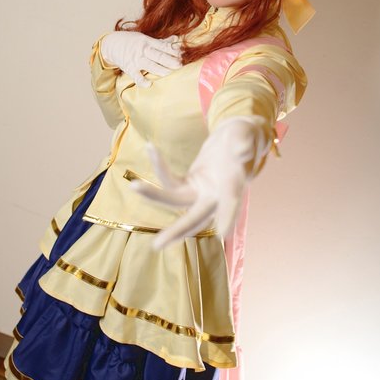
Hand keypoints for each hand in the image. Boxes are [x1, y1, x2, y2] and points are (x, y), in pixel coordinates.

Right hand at [100, 31, 181, 87]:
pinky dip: (142, 81)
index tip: (182, 55)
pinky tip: (149, 84)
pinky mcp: (129, 68)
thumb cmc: (131, 41)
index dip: (173, 51)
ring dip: (160, 70)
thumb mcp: (145, 38)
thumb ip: (161, 41)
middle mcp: (142, 50)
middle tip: (180, 65)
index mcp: (148, 41)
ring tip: (170, 73)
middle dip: (170, 61)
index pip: (163, 46)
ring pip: (150, 66)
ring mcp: (135, 60)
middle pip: (158, 56)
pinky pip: (136, 76)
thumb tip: (176, 39)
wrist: (111, 44)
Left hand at [131, 117, 267, 247]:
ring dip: (154, 196)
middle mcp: (216, 196)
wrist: (237, 140)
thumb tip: (240, 149)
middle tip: (156, 246)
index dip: (228, 215)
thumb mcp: (247, 134)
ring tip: (133, 186)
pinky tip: (151, 148)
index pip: (231, 201)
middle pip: (195, 217)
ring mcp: (201, 192)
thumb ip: (244, 141)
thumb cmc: (245, 136)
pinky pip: (171, 181)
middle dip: (177, 231)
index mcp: (234, 185)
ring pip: (176, 201)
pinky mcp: (190, 184)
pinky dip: (159, 167)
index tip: (223, 234)